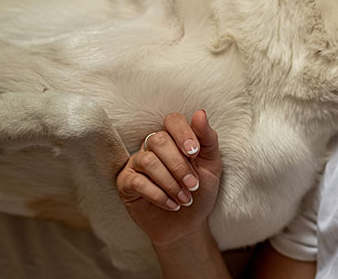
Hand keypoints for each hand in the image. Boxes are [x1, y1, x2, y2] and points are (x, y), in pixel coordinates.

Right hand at [116, 110, 221, 247]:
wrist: (188, 224)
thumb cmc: (200, 191)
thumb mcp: (211, 165)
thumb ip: (207, 139)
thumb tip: (200, 113)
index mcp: (174, 138)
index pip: (173, 120)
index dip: (183, 134)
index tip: (194, 153)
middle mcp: (153, 146)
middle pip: (159, 140)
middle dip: (180, 165)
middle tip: (194, 185)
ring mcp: (137, 163)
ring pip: (148, 160)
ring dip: (171, 182)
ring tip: (185, 199)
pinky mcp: (126, 183)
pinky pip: (137, 182)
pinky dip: (159, 195)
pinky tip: (172, 205)